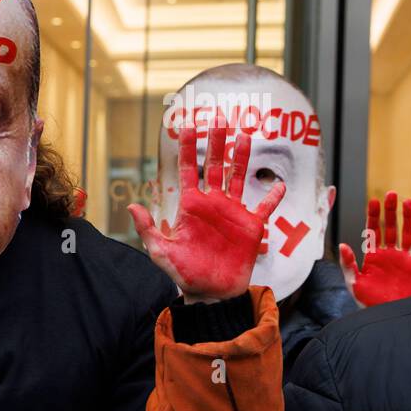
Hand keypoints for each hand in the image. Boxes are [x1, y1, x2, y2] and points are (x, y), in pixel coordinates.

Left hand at [129, 121, 284, 302]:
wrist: (210, 293)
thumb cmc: (183, 273)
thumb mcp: (161, 252)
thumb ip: (148, 228)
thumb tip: (132, 206)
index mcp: (190, 206)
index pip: (187, 170)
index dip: (187, 148)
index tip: (187, 125)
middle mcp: (212, 204)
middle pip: (214, 166)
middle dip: (216, 142)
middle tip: (219, 117)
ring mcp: (233, 212)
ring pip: (238, 177)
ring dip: (241, 157)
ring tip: (245, 134)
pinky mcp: (251, 226)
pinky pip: (264, 207)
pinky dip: (272, 196)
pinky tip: (278, 184)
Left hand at [338, 191, 410, 306]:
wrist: (390, 318)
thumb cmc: (369, 303)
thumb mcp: (354, 284)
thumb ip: (348, 265)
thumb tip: (342, 244)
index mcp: (372, 257)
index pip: (372, 232)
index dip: (373, 216)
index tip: (373, 201)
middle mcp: (388, 254)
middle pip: (389, 227)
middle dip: (389, 211)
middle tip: (390, 194)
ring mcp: (403, 258)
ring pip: (405, 232)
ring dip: (405, 216)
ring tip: (405, 200)